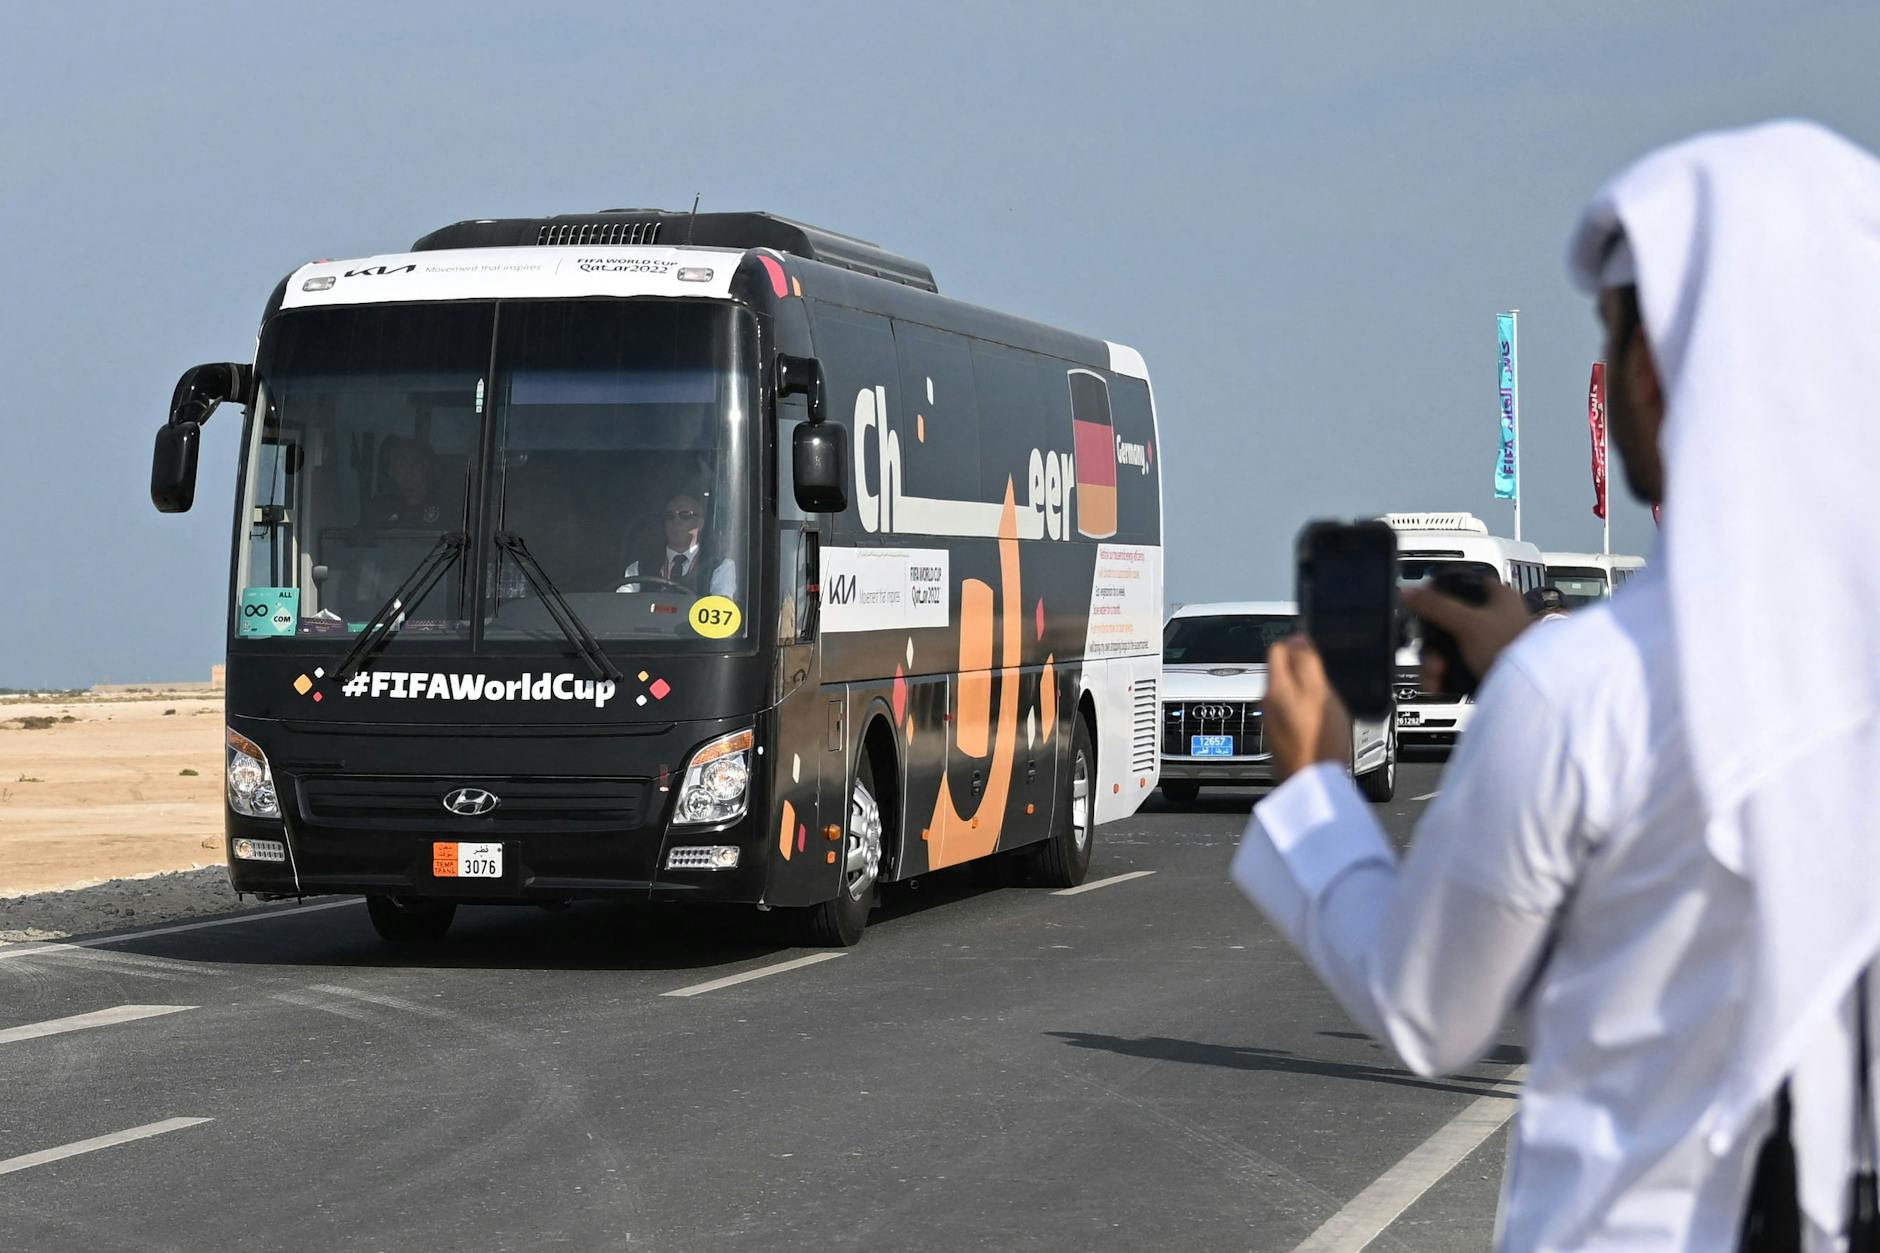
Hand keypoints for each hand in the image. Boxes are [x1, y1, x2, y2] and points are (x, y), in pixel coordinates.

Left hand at [1263, 636, 1353, 782]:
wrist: (1312, 785)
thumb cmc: (1319, 741)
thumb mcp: (1319, 691)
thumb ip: (1306, 661)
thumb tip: (1298, 637)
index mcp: (1275, 687)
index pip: (1279, 649)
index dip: (1299, 644)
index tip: (1318, 651)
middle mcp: (1267, 703)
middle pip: (1282, 671)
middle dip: (1303, 668)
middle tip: (1326, 678)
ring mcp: (1272, 722)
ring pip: (1287, 693)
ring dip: (1305, 691)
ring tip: (1326, 702)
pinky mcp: (1280, 738)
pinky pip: (1290, 714)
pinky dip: (1304, 711)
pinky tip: (1320, 721)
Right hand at [1402, 581, 1529, 693]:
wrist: (1531, 692)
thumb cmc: (1513, 649)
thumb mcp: (1468, 623)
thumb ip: (1436, 606)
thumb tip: (1410, 592)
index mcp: (1497, 597)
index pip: (1460, 585)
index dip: (1437, 595)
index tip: (1422, 609)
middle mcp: (1494, 617)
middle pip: (1448, 621)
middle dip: (1432, 643)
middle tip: (1430, 654)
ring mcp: (1490, 642)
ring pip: (1450, 645)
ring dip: (1434, 661)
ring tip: (1435, 674)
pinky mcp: (1486, 664)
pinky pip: (1457, 664)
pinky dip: (1445, 673)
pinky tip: (1439, 681)